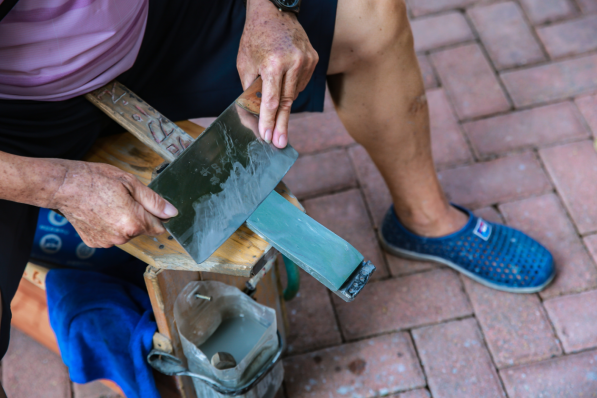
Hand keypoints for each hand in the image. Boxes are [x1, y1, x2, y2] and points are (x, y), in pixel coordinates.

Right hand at [47, 160, 177, 247]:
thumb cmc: (96, 180)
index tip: (147, 204)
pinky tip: (99, 213)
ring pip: (126, 233)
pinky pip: (111, 236)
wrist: (63, 186)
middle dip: (138, 216)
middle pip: (142, 229)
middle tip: (122, 198)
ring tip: (108, 204)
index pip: (159, 227)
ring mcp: (107, 242)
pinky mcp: (95, 243)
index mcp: (134, 222)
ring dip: (123, 222)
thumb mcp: (130, 183)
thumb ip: (154, 201)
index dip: (156, 215)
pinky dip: (109, 227)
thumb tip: (172, 213)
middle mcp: (122, 237)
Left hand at [237, 0, 318, 147]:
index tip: (268, 137)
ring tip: (274, 87)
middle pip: (287, 102)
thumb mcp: (245, 64)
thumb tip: (256, 115)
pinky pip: (301, 83)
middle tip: (280, 143)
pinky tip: (284, 76)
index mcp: (274, 63)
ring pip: (295, 93)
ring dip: (284, 99)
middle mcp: (294, 62)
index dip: (269, 121)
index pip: (272, 100)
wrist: (273, 11)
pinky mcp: (314, 59)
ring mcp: (307, 60)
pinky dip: (291, 85)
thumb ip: (251, 90)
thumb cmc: (255, 38)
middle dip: (281, 124)